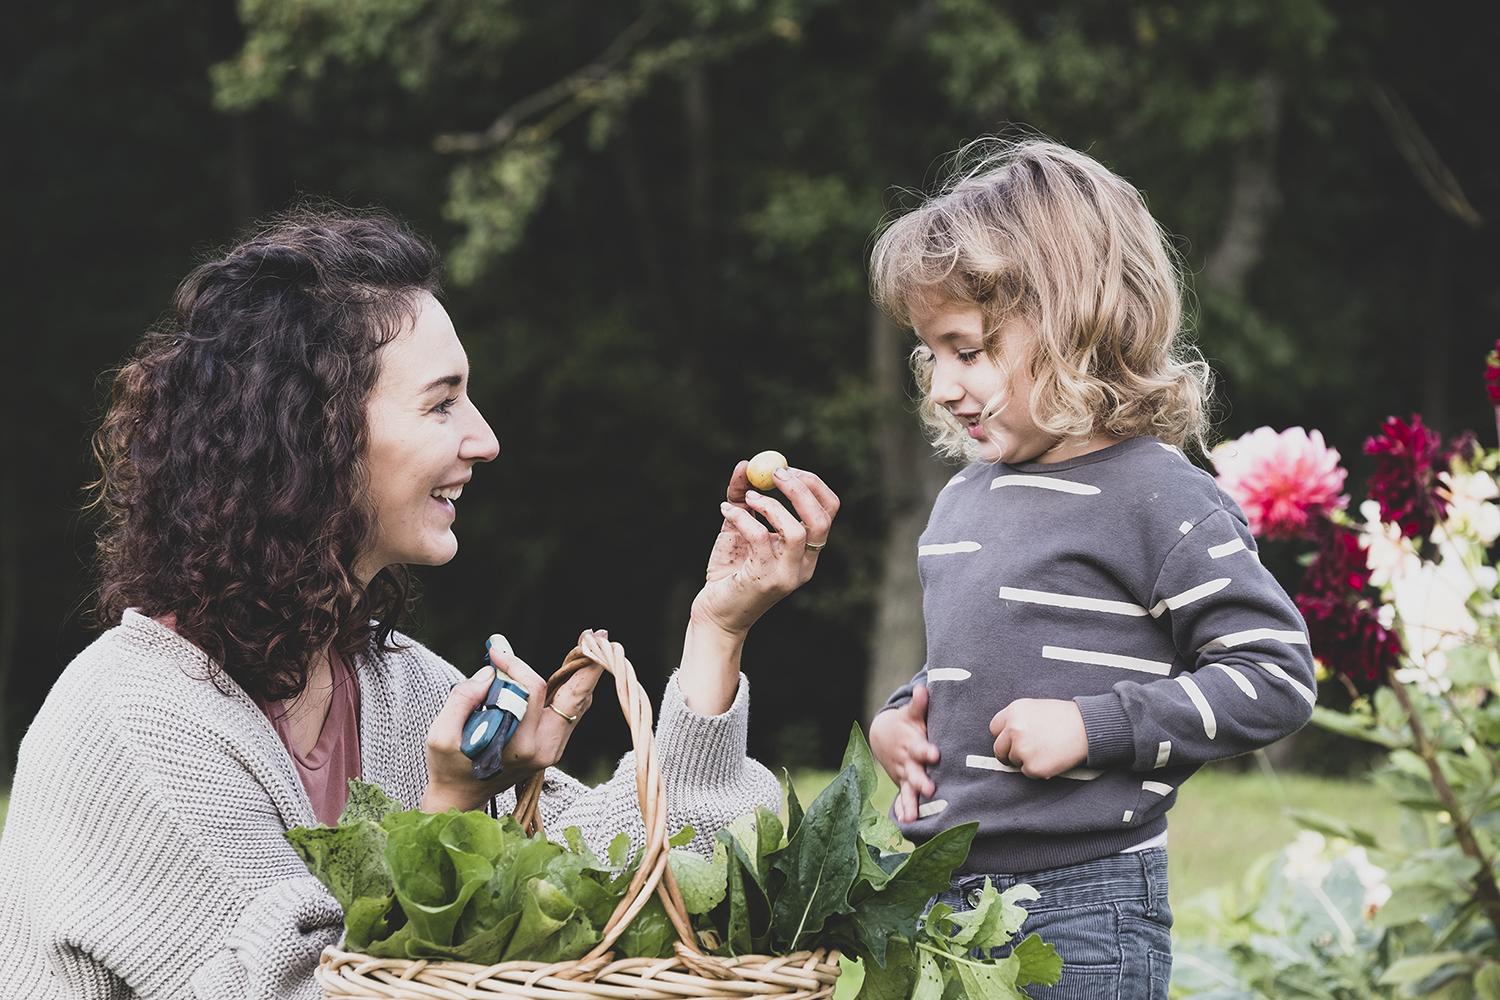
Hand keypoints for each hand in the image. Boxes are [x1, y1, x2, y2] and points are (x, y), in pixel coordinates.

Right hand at [421, 633, 604, 811]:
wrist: (460, 798)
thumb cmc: (449, 766)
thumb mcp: (441, 736)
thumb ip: (463, 699)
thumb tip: (491, 671)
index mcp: (521, 746)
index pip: (532, 691)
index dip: (516, 665)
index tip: (497, 652)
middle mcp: (545, 749)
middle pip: (574, 698)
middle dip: (585, 665)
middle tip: (597, 633)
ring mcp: (552, 749)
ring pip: (577, 704)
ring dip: (581, 674)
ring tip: (589, 641)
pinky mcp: (552, 746)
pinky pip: (569, 712)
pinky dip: (572, 687)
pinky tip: (573, 665)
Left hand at [689, 461, 839, 636]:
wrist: (715, 611)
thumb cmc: (730, 569)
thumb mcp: (738, 526)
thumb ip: (743, 495)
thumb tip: (746, 464)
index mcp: (807, 550)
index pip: (829, 510)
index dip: (811, 484)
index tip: (785, 468)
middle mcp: (805, 564)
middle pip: (821, 519)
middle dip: (799, 490)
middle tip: (774, 474)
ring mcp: (788, 575)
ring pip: (796, 532)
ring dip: (770, 506)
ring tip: (748, 498)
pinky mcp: (765, 580)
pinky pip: (760, 538)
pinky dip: (742, 518)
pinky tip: (725, 511)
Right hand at [870, 685, 939, 822]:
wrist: (884, 736)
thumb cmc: (906, 724)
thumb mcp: (912, 714)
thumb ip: (919, 705)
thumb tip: (923, 688)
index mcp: (911, 744)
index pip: (919, 748)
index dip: (926, 751)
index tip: (935, 754)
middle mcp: (906, 761)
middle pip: (914, 772)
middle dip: (920, 781)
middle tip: (930, 789)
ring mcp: (903, 775)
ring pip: (907, 790)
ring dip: (910, 802)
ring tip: (913, 816)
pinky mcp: (903, 784)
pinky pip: (903, 799)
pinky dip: (903, 810)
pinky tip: (906, 824)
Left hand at [988, 698, 1088, 778]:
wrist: (1088, 728)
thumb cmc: (1065, 718)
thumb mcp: (1035, 708)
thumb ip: (1017, 719)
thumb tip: (1005, 736)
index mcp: (1013, 711)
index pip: (995, 729)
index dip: (1004, 736)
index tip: (1012, 740)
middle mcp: (1013, 729)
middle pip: (999, 749)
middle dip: (1009, 753)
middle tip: (1026, 753)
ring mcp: (1022, 749)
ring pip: (1014, 761)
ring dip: (1026, 760)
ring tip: (1047, 750)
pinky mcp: (1033, 767)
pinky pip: (1028, 773)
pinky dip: (1038, 769)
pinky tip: (1052, 758)